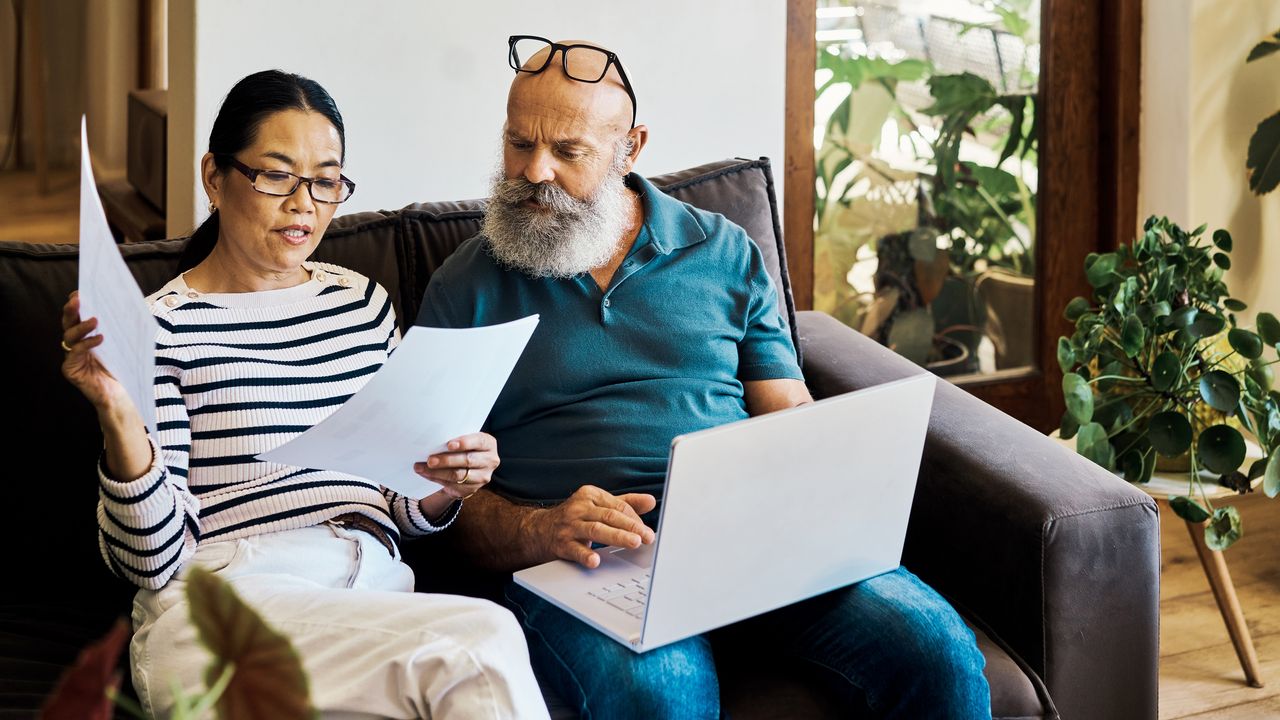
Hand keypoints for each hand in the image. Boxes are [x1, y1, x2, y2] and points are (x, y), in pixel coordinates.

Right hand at [61, 291, 130, 414]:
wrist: (120, 395)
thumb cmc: (122, 368)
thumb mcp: (123, 343)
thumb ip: (121, 327)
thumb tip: (131, 304)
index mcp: (85, 336)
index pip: (77, 317)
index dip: (76, 304)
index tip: (79, 292)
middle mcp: (74, 345)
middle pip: (68, 323)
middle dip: (71, 310)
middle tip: (77, 299)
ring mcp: (70, 357)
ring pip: (69, 336)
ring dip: (81, 326)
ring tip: (95, 319)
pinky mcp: (70, 370)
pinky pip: (75, 353)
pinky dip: (87, 344)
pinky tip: (100, 338)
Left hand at [415, 432, 497, 502]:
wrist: (468, 467)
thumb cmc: (464, 448)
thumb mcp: (465, 440)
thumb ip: (455, 440)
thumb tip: (433, 441)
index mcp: (488, 444)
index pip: (479, 442)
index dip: (465, 443)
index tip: (449, 445)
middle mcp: (490, 460)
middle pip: (467, 460)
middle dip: (446, 460)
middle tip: (430, 460)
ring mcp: (483, 476)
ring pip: (458, 475)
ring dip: (437, 472)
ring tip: (421, 468)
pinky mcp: (473, 489)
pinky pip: (453, 485)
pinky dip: (437, 479)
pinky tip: (426, 474)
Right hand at [530, 486, 656, 568]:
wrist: (539, 531)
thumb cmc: (575, 518)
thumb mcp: (598, 506)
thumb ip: (625, 503)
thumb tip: (651, 501)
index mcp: (590, 495)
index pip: (618, 506)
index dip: (635, 519)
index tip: (647, 532)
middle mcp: (579, 508)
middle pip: (610, 516)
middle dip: (631, 527)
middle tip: (647, 537)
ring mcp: (569, 526)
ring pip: (596, 530)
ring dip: (617, 537)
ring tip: (634, 543)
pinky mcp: (561, 544)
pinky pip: (575, 549)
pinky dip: (585, 555)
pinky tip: (596, 561)